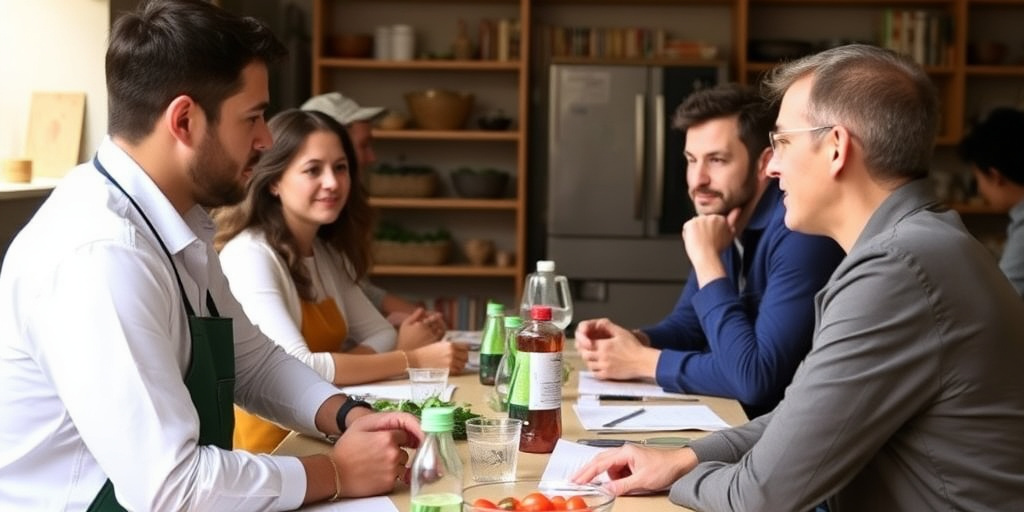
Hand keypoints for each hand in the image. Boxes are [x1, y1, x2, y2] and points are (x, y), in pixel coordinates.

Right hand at [331, 411, 423, 496]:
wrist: (334, 474)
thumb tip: (403, 425)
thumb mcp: (361, 425)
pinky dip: (389, 475)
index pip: (405, 435)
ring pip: (402, 464)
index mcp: (387, 438)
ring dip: (393, 464)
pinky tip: (375, 472)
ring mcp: (392, 470)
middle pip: (404, 450)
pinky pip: (397, 477)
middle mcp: (393, 454)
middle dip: (395, 450)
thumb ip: (386, 420)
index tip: (386, 441)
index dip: (395, 437)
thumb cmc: (345, 450)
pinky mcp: (389, 484)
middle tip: (376, 452)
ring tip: (374, 463)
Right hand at [397, 308, 442, 349]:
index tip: (436, 314)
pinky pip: (441, 337)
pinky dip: (441, 332)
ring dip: (442, 325)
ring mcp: (432, 339)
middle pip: (438, 322)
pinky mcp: (434, 345)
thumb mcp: (405, 324)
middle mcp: (428, 331)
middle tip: (439, 317)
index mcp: (421, 325)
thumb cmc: (404, 338)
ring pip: (442, 329)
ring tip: (440, 324)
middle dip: (439, 319)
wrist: (405, 353)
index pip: (433, 317)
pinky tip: (438, 332)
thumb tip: (422, 308)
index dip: (435, 315)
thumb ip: (414, 315)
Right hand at [408, 341, 468, 373]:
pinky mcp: (447, 369)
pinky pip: (458, 371)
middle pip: (466, 356)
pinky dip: (456, 370)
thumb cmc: (427, 351)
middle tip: (460, 359)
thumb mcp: (440, 345)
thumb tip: (459, 349)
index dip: (465, 350)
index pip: (466, 347)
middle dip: (463, 358)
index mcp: (450, 344)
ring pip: (463, 364)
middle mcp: (452, 352)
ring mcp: (450, 361)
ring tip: (455, 365)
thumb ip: (450, 347)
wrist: (418, 358)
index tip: (464, 352)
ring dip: (460, 365)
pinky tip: (452, 368)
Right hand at [572, 444, 697, 495]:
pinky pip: (617, 471)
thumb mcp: (642, 480)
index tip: (577, 480)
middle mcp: (624, 452)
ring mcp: (628, 457)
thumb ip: (622, 485)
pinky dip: (614, 478)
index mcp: (625, 452)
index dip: (587, 473)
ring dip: (605, 477)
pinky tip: (617, 484)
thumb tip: (606, 490)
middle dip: (587, 472)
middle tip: (576, 480)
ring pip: (608, 467)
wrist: (679, 464)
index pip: (600, 463)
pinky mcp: (631, 463)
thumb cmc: (664, 466)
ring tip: (603, 485)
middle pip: (600, 461)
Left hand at [575, 318, 657, 379]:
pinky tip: (598, 367)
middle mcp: (602, 357)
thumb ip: (608, 327)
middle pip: (585, 355)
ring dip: (589, 361)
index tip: (587, 343)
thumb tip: (599, 323)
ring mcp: (604, 367)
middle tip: (588, 350)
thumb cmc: (635, 347)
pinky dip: (594, 370)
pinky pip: (595, 374)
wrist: (643, 361)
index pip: (586, 344)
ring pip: (589, 365)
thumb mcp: (621, 332)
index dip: (585, 343)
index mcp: (604, 345)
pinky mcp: (608, 375)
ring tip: (593, 358)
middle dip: (585, 352)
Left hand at [682, 208, 738, 286]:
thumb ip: (733, 220)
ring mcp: (700, 219)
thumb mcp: (729, 234)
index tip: (712, 238)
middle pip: (702, 221)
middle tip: (706, 240)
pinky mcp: (691, 223)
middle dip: (702, 229)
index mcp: (721, 218)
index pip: (710, 220)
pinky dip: (688, 234)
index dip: (710, 230)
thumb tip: (738, 208)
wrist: (707, 257)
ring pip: (694, 224)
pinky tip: (694, 240)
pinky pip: (687, 227)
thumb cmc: (717, 249)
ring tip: (700, 241)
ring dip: (695, 231)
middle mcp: (710, 217)